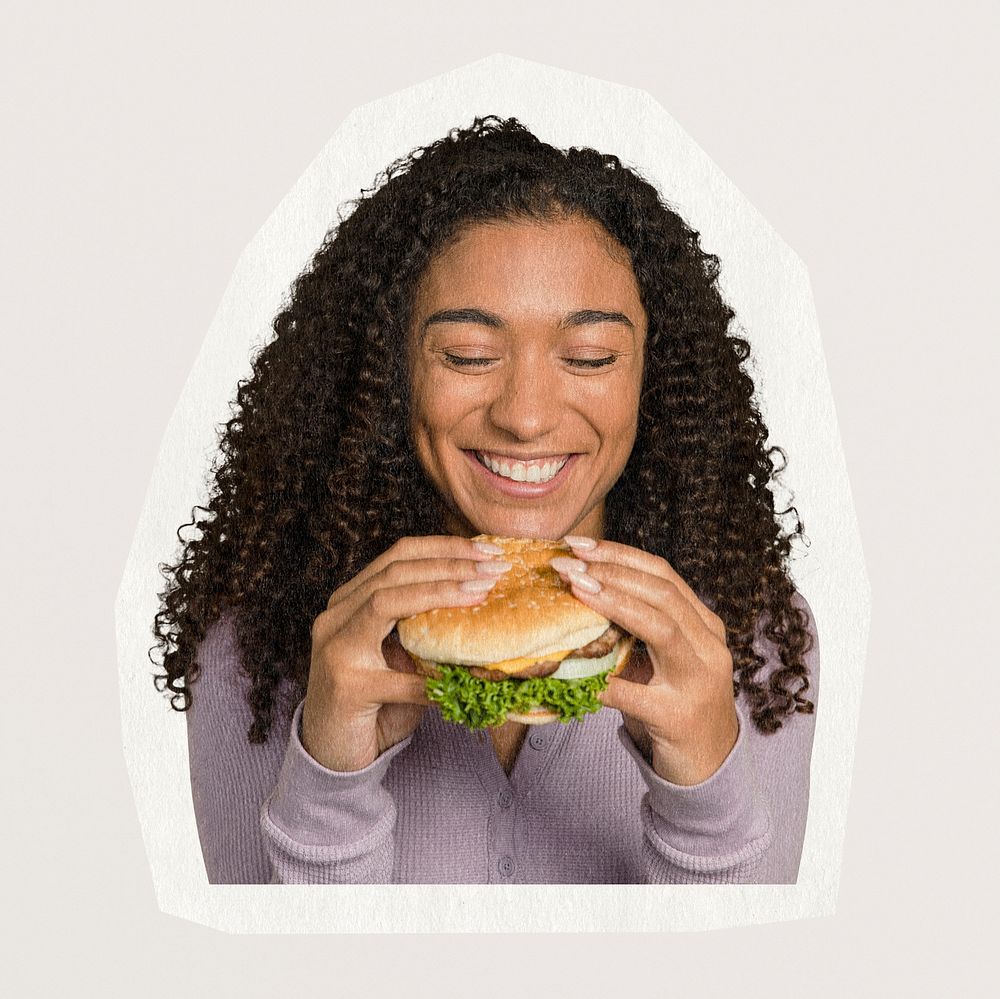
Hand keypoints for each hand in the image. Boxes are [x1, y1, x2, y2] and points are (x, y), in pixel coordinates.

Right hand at [302, 535, 507, 770]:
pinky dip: (435, 678)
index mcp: (350, 601)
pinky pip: (399, 677)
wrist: (332, 755)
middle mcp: (335, 616)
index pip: (398, 555)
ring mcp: (335, 649)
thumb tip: (483, 604)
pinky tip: (466, 679)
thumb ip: (425, 629)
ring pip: (385, 602)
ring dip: (440, 593)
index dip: (443, 547)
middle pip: (394, 571)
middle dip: (449, 564)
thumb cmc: (376, 703)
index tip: (486, 549)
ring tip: (481, 593)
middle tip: (494, 567)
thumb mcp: (402, 656)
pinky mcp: (345, 687)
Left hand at [550, 538, 737, 785]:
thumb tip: (575, 594)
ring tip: (575, 589)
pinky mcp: (680, 717)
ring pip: (661, 628)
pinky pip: (634, 693)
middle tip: (568, 564)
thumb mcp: (662, 659)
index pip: (663, 575)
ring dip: (613, 604)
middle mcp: (710, 647)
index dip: (621, 554)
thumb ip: (636, 628)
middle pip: (662, 593)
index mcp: (704, 625)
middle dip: (612, 572)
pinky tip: (568, 670)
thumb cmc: (674, 704)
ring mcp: (700, 681)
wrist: (708, 766)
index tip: (580, 544)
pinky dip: (600, 679)